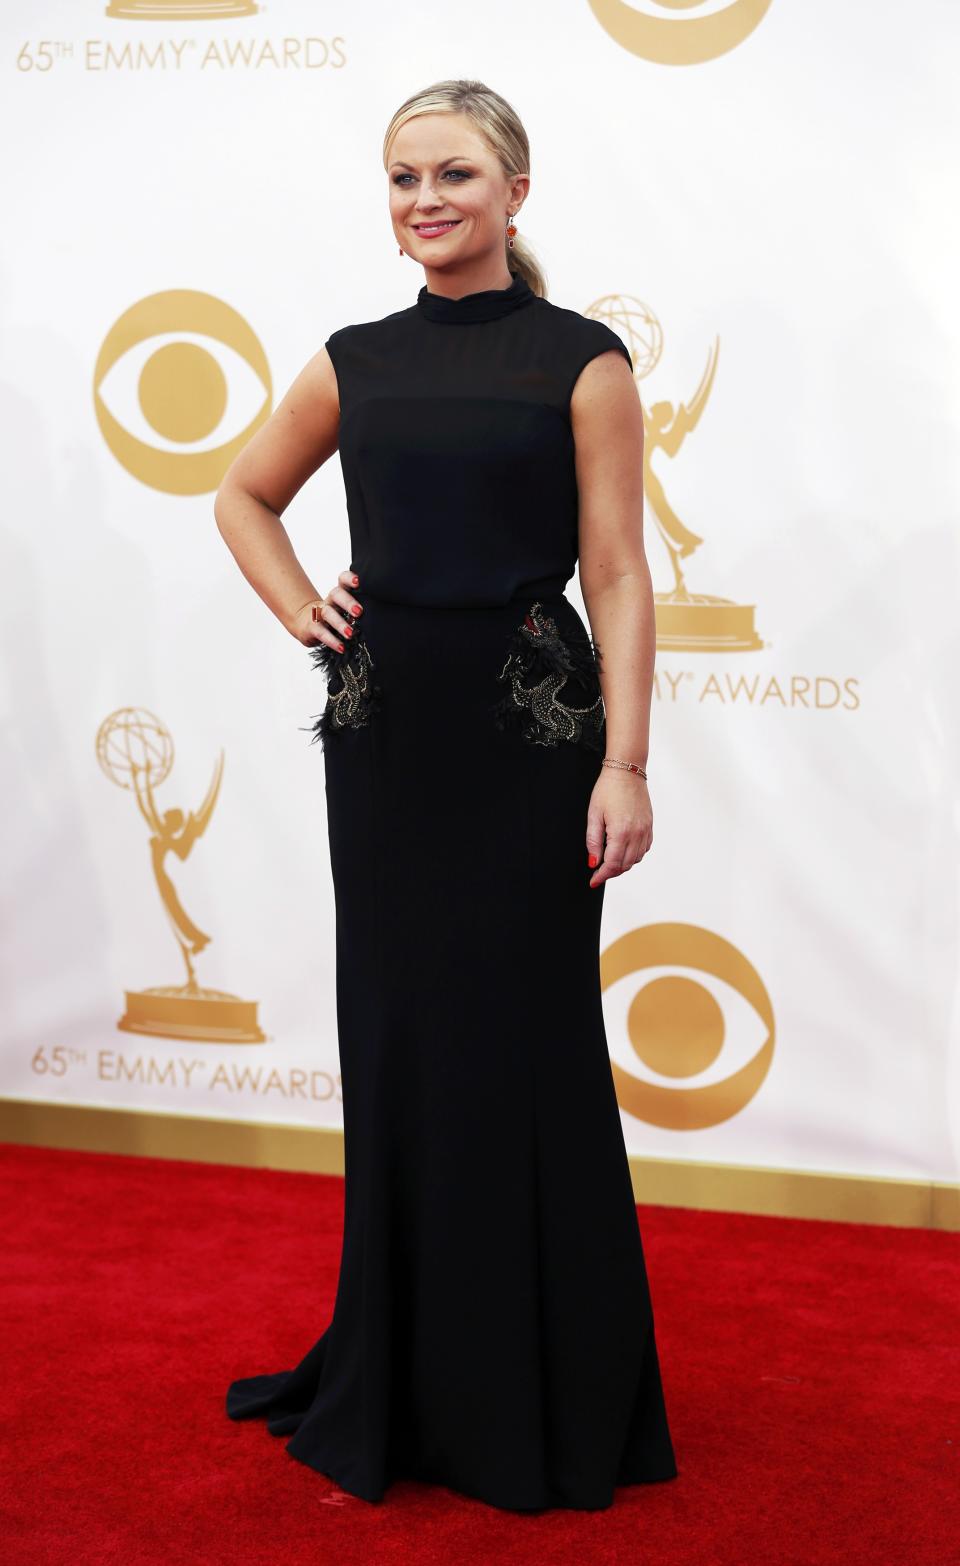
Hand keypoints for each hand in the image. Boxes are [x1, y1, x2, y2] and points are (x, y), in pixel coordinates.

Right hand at [291, 568, 362, 647]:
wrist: (307, 624)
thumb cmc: (336, 617)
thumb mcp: (347, 610)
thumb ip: (361, 608)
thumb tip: (388, 613)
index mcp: (340, 594)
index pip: (342, 580)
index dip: (349, 578)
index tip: (359, 582)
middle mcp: (330, 601)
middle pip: (336, 594)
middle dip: (347, 602)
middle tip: (359, 612)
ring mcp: (319, 613)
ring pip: (328, 613)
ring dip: (339, 623)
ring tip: (350, 633)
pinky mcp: (312, 627)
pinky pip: (321, 632)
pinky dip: (332, 640)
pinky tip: (342, 648)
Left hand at [585, 768, 651, 887]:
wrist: (627, 771)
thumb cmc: (607, 790)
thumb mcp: (594, 815)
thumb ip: (593, 841)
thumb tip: (593, 862)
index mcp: (621, 832)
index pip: (612, 864)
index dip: (602, 876)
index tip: (593, 881)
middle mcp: (637, 834)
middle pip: (625, 865)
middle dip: (611, 872)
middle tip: (598, 873)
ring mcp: (645, 830)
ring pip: (635, 859)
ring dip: (622, 865)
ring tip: (609, 862)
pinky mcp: (650, 826)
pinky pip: (644, 849)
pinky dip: (633, 855)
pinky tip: (623, 851)